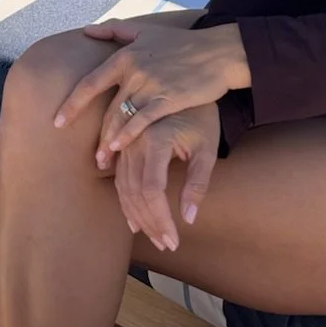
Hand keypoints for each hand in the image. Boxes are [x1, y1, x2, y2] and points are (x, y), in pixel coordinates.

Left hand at [53, 18, 247, 168]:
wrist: (217, 52)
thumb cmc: (182, 43)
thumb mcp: (147, 30)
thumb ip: (116, 30)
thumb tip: (87, 30)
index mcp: (125, 55)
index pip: (90, 82)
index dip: (72, 104)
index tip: (57, 121)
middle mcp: (133, 70)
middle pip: (106, 108)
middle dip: (95, 135)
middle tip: (89, 156)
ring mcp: (150, 85)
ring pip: (122, 118)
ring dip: (110, 142)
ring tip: (101, 161)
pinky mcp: (168, 99)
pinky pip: (142, 121)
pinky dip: (128, 136)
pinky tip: (120, 150)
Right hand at [113, 104, 220, 252]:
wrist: (186, 82)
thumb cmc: (201, 117)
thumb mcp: (207, 149)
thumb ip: (198, 184)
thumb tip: (189, 219)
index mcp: (156, 138)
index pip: (153, 189)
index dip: (162, 219)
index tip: (174, 241)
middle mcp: (134, 139)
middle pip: (135, 191)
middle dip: (150, 223)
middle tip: (166, 244)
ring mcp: (124, 139)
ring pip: (123, 187)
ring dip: (137, 216)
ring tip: (155, 236)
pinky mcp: (122, 141)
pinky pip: (118, 177)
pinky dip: (125, 201)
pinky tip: (134, 220)